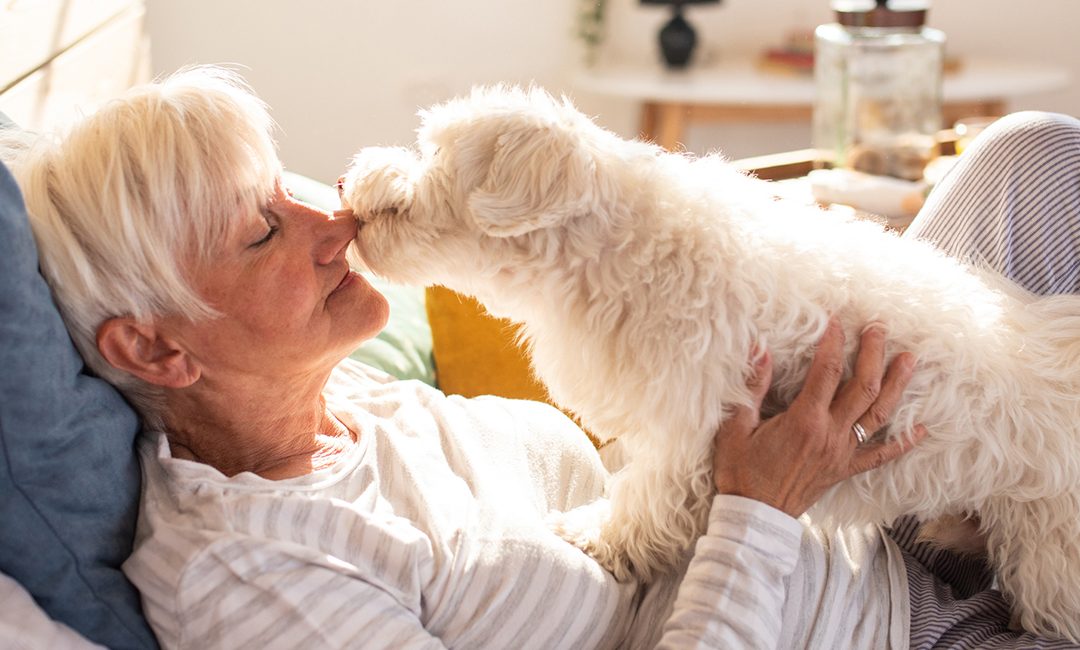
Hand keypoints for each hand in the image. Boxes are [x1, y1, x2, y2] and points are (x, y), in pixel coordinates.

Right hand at [712, 318, 927, 517]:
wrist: (755, 515)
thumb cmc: (741, 471)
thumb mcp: (736, 426)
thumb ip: (752, 387)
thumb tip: (758, 350)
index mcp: (804, 420)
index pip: (826, 371)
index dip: (833, 342)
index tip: (837, 321)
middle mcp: (830, 434)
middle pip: (862, 387)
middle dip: (873, 354)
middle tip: (879, 329)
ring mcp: (842, 452)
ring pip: (878, 414)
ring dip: (896, 385)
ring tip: (909, 360)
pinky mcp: (845, 469)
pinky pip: (881, 455)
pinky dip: (903, 442)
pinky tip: (921, 429)